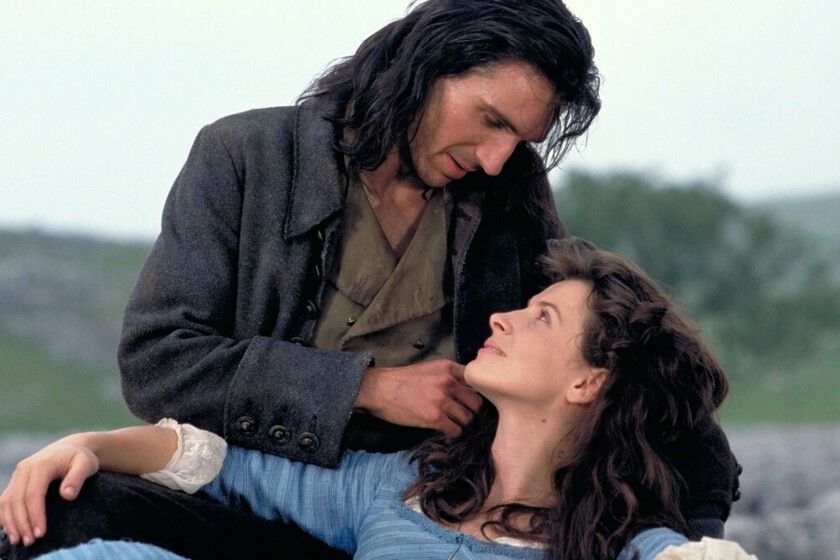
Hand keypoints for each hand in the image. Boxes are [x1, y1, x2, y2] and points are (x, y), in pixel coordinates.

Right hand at [0, 437, 99, 546]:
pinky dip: (5, 517)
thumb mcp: (86, 464)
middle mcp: (25, 469)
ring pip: (6, 502)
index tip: (41, 533)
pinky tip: (12, 531)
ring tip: (19, 541)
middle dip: (22, 523)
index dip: (35, 514)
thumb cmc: (80, 458)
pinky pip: (4, 501)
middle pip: (16, 500)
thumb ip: (78, 477)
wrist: (71, 448)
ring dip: (10, 523)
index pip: (33, 493)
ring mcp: (18, 475)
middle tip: (31, 541)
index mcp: (41, 464)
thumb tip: (67, 495)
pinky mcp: (15, 482)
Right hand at [356, 359, 481, 437]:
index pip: (475, 381)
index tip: (471, 401)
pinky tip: (446, 431)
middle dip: (472, 411)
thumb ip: (447, 376)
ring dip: (462, 424)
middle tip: (464, 416)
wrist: (379, 389)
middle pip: (476, 402)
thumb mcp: (428, 369)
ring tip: (453, 424)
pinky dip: (452, 433)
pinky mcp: (434, 417)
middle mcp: (448, 382)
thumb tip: (465, 390)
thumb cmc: (401, 380)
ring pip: (467, 418)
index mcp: (448, 368)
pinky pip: (455, 430)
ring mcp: (442, 400)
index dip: (476, 393)